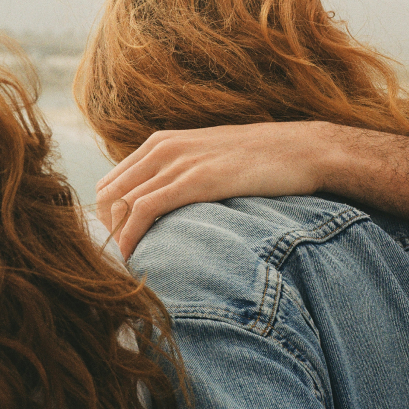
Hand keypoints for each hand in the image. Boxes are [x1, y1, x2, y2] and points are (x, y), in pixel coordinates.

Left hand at [96, 122, 331, 257]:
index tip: (120, 245)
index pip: (110, 183)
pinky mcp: (194, 180)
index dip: (107, 219)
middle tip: (124, 261)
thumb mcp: (209, 159)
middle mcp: (161, 148)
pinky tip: (135, 257)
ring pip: (120, 204)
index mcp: (161, 142)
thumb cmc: (260, 161)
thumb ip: (183, 173)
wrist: (301, 149)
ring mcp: (177, 162)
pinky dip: (132, 237)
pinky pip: (144, 210)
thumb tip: (165, 205)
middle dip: (107, 232)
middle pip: (107, 195)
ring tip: (129, 266)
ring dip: (117, 239)